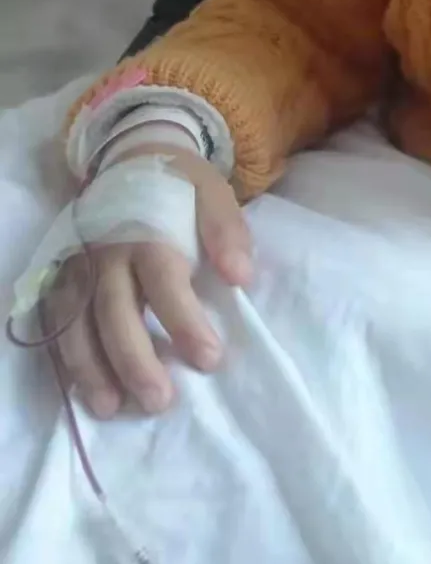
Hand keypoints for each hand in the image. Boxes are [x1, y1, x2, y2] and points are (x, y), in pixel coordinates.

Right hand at [51, 143, 251, 417]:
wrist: (134, 155)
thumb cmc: (179, 185)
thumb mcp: (213, 192)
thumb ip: (226, 231)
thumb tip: (241, 276)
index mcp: (145, 229)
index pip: (163, 281)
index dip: (184, 321)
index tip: (210, 358)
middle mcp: (104, 251)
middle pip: (114, 311)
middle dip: (135, 359)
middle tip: (161, 400)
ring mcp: (78, 265)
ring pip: (76, 323)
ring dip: (92, 369)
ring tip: (112, 408)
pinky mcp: (61, 276)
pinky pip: (55, 322)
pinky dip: (66, 358)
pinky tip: (83, 390)